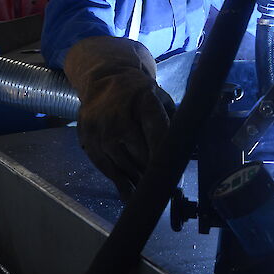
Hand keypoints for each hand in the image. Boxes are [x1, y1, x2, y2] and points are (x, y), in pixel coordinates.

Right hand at [64, 36, 175, 198]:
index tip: (174, 180)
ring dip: (138, 181)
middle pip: (140, 155)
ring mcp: (101, 127)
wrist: (105, 79)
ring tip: (149, 192)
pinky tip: (130, 194)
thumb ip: (173, 123)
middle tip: (164, 189)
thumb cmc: (140, 94)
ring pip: (123, 164)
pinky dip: (119, 183)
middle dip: (153, 174)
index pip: (157, 135)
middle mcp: (119, 114)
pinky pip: (105, 167)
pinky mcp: (87, 137)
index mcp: (144, 101)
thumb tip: (186, 154)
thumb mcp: (161, 99)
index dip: (165, 160)